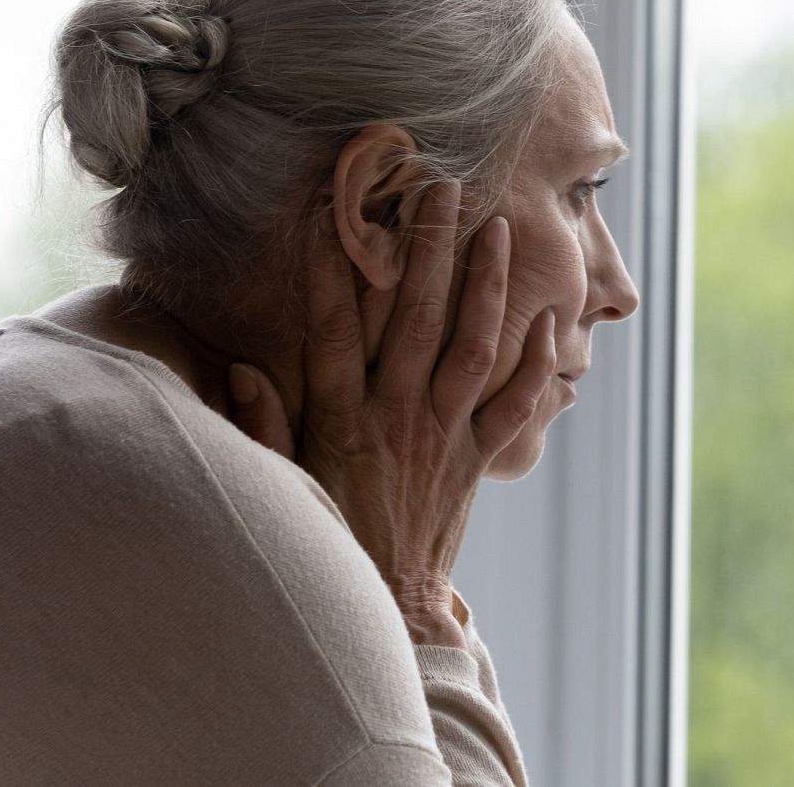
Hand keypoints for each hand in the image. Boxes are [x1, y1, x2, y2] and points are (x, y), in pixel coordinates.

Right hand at [225, 181, 557, 643]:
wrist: (387, 604)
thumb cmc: (328, 539)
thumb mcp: (282, 485)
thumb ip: (261, 427)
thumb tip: (245, 368)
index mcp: (340, 421)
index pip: (335, 330)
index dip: (334, 271)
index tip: (334, 212)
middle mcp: (396, 418)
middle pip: (415, 320)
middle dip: (427, 251)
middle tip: (440, 188)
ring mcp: (443, 435)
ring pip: (471, 348)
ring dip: (485, 288)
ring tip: (496, 230)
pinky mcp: (477, 457)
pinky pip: (514, 407)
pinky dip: (536, 367)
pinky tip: (548, 323)